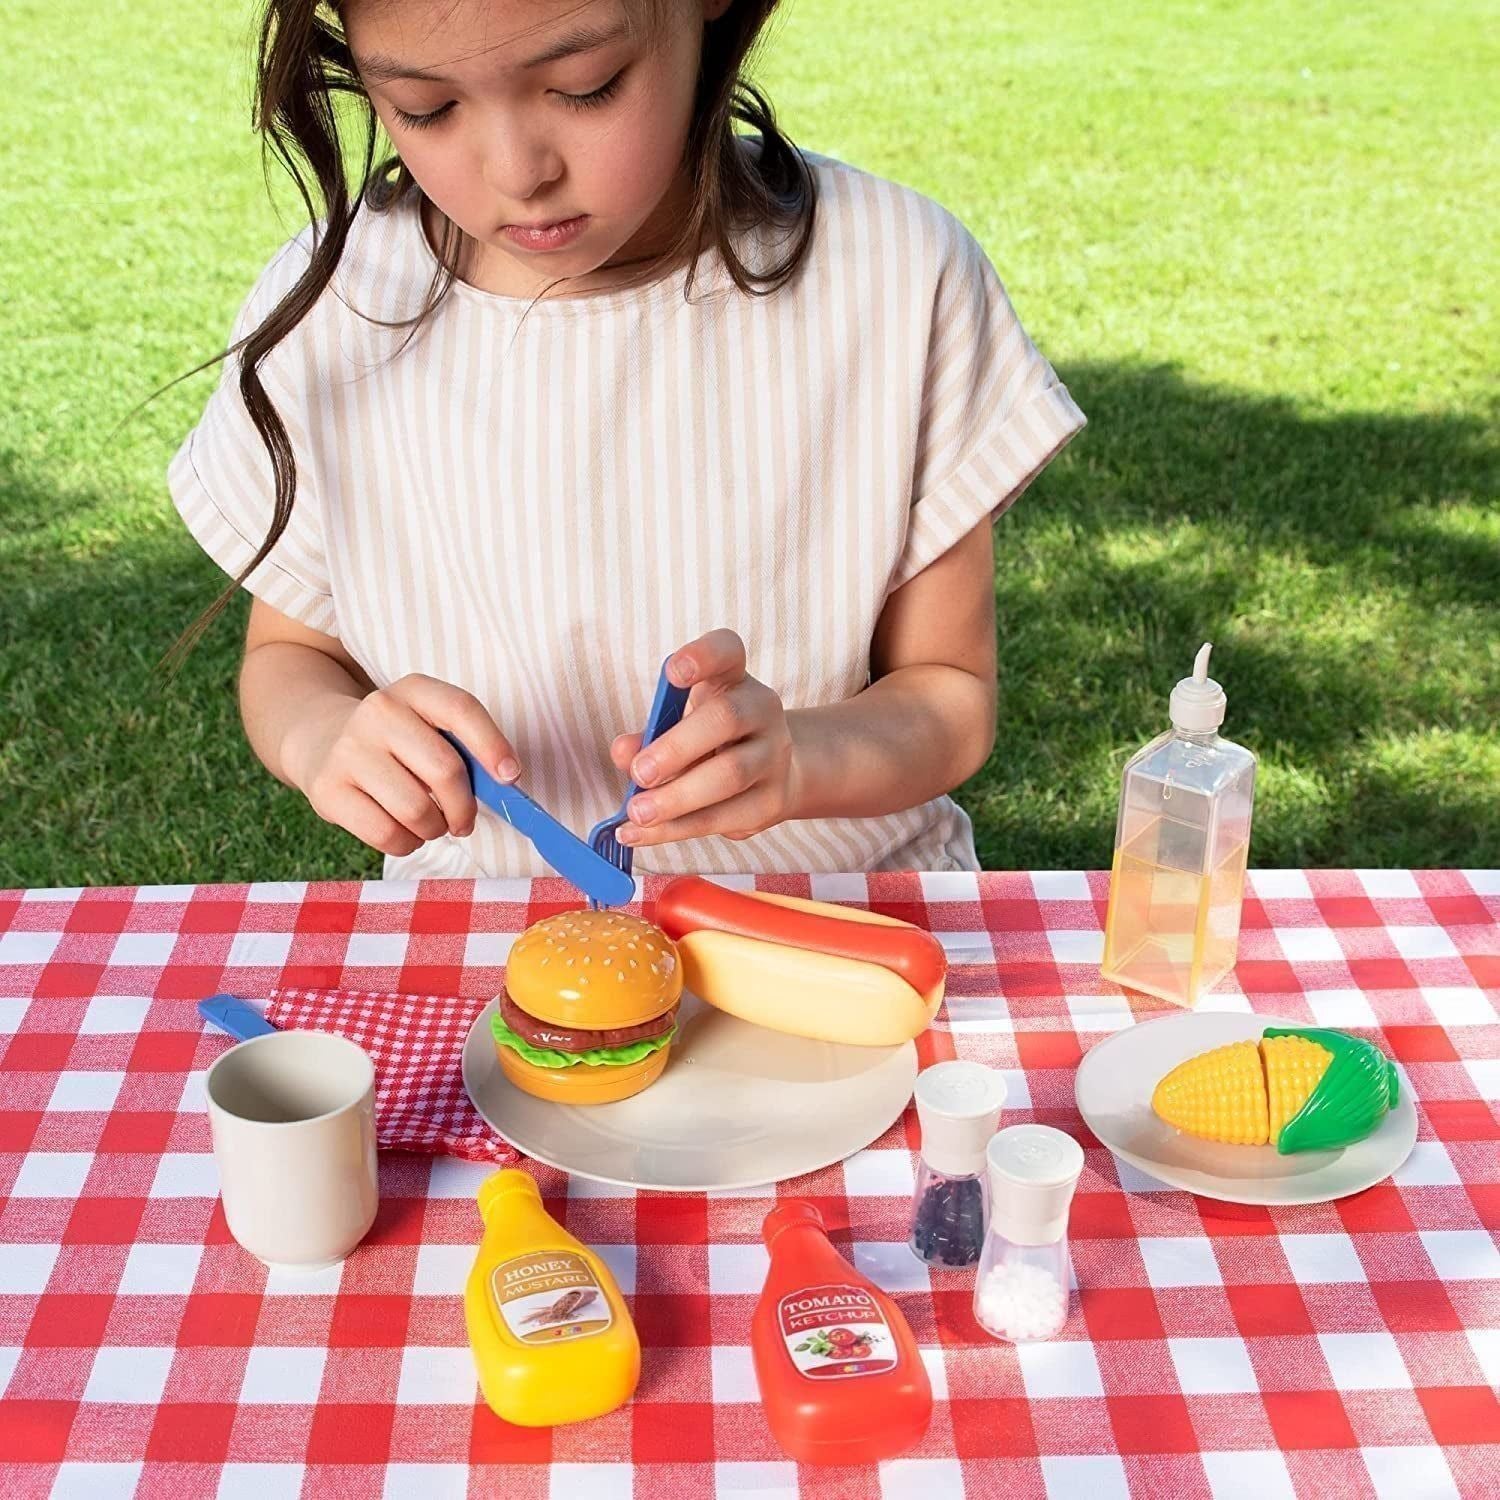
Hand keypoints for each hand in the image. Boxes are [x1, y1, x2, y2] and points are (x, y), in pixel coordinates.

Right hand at [283, 674, 520, 857]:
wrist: (323, 740)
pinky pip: (386, 834)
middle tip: (463, 819)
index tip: (510, 776)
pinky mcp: (328, 790)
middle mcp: (378, 712)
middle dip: (465, 807)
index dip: (492, 745)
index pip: (461, 709)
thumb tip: (505, 783)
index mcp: (413, 690)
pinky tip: (404, 832)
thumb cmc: (399, 743)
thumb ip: (466, 749)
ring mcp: (349, 750)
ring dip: (435, 829)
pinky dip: (407, 843)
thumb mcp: (429, 727)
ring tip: (430, 823)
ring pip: (417, 810)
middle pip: (445, 770)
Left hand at [608, 630, 801, 847]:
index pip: (727, 652)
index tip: (672, 672)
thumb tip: (624, 752)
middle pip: (726, 719)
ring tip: (637, 812)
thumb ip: (649, 734)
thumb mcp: (679, 724)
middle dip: (677, 748)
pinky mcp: (772, 801)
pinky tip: (642, 833)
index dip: (702, 656)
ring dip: (677, 797)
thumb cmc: (712, 741)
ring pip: (729, 775)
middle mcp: (762, 710)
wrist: (773, 772)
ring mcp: (773, 756)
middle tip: (639, 773)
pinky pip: (723, 817)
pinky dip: (676, 829)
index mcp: (733, 679)